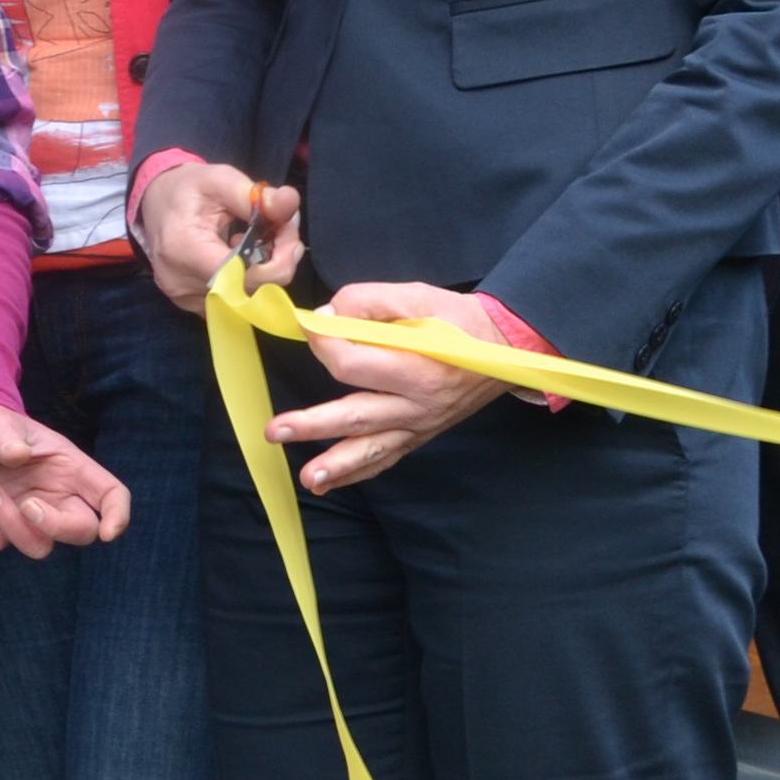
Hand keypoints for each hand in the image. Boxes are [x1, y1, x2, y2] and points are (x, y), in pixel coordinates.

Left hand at [0, 403, 131, 556]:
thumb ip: (5, 436)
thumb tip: (17, 454)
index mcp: (68, 466)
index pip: (110, 493)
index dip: (118, 515)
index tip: (108, 534)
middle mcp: (55, 494)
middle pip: (81, 531)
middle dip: (56, 527)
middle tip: (27, 505)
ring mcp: (28, 514)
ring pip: (39, 547)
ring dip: (11, 525)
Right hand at [137, 162, 304, 311]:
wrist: (157, 203)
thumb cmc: (187, 189)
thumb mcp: (220, 179)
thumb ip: (254, 195)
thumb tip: (289, 202)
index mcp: (183, 249)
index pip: (241, 277)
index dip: (277, 264)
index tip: (290, 238)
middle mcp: (179, 282)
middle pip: (248, 291)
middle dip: (276, 264)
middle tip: (282, 232)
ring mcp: (183, 299)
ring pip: (244, 299)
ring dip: (265, 272)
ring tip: (260, 240)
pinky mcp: (190, 305)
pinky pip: (232, 302)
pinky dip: (247, 282)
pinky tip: (244, 258)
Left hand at [267, 280, 513, 493]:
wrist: (504, 349)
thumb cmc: (458, 321)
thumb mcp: (417, 297)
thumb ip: (369, 302)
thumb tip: (327, 316)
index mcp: (418, 367)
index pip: (355, 364)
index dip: (324, 343)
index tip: (311, 324)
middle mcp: (418, 404)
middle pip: (357, 415)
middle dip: (313, 424)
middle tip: (275, 430)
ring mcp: (418, 425)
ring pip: (372, 448)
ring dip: (336, 465)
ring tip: (307, 478)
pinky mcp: (418, 436)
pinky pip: (385, 458)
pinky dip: (357, 472)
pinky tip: (328, 482)